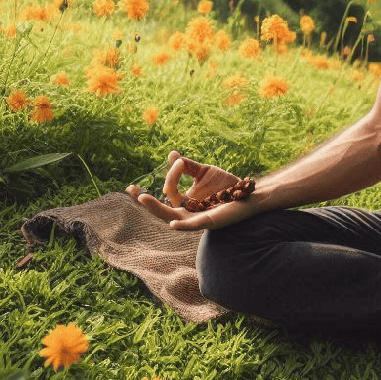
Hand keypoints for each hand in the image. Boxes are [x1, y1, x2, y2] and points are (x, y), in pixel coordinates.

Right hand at [125, 150, 259, 231]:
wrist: (248, 192)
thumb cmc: (226, 186)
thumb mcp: (204, 172)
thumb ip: (187, 166)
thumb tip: (172, 154)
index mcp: (186, 203)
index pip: (168, 193)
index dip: (164, 179)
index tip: (165, 166)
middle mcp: (189, 214)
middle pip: (163, 211)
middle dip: (147, 203)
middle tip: (132, 191)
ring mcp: (198, 219)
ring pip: (174, 218)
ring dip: (158, 210)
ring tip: (143, 199)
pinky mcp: (211, 221)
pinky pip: (194, 225)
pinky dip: (183, 226)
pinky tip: (172, 223)